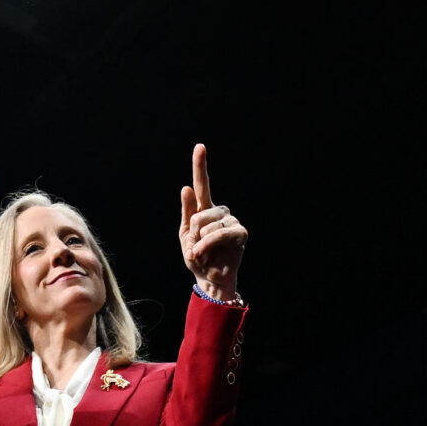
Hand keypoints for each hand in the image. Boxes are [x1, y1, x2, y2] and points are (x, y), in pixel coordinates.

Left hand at [179, 145, 245, 297]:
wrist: (209, 278)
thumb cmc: (197, 257)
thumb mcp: (186, 235)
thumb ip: (187, 213)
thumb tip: (186, 187)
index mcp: (204, 209)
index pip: (202, 185)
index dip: (200, 165)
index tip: (200, 147)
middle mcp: (219, 211)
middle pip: (199, 213)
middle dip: (193, 234)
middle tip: (196, 248)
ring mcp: (231, 221)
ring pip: (207, 224)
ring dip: (200, 243)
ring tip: (202, 253)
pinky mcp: (240, 233)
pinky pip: (219, 234)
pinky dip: (208, 245)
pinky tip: (207, 254)